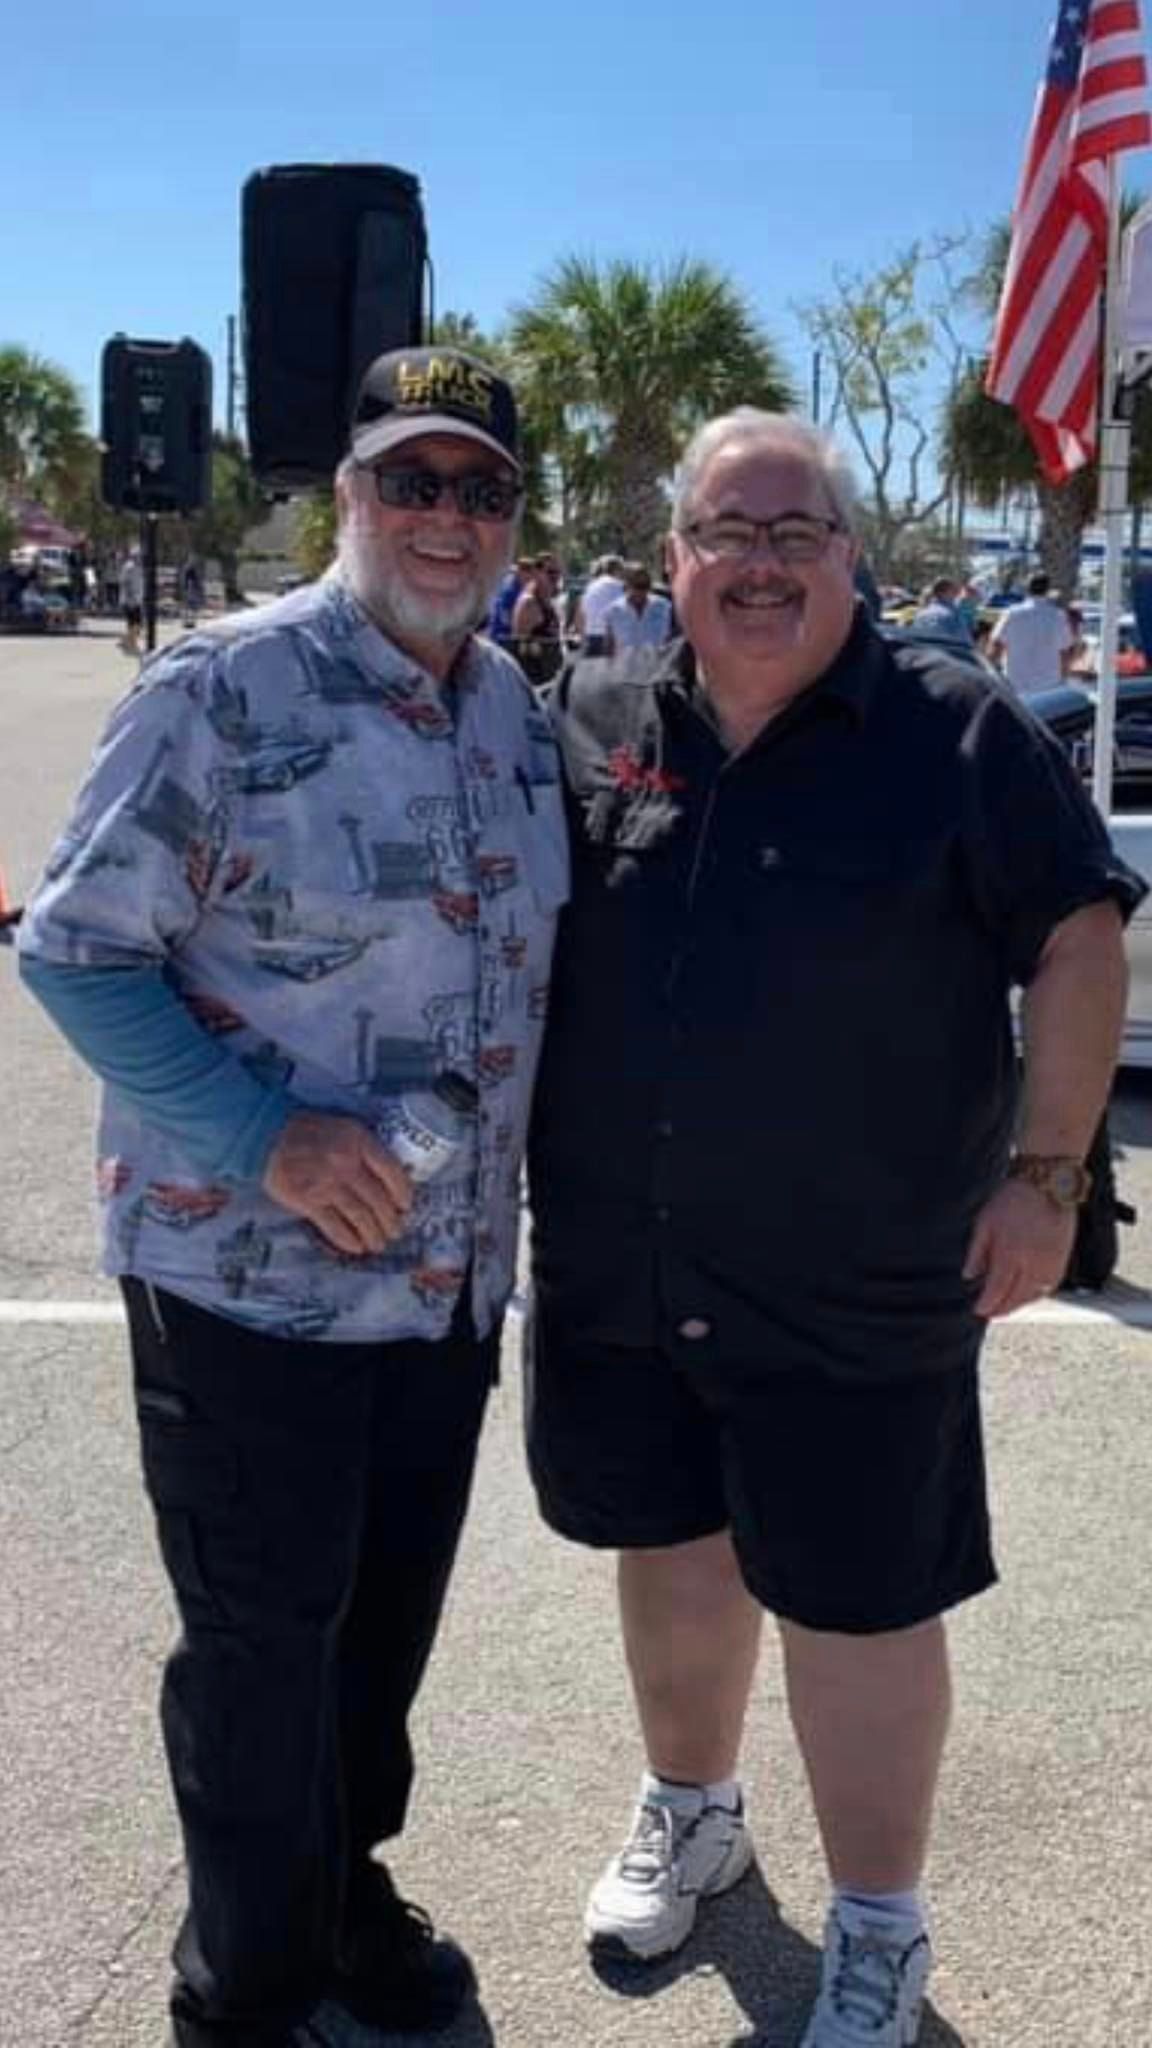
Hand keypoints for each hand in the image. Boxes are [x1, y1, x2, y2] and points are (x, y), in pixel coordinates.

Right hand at [262, 1113, 412, 1256]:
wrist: (268, 1136)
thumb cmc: (308, 1129)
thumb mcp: (344, 1126)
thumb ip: (365, 1146)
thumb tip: (390, 1172)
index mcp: (359, 1141)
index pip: (392, 1171)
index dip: (403, 1192)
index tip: (406, 1205)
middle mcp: (346, 1163)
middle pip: (378, 1200)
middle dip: (390, 1221)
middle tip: (396, 1231)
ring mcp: (327, 1184)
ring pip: (360, 1216)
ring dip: (373, 1235)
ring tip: (379, 1244)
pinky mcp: (308, 1201)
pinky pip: (333, 1226)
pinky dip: (347, 1240)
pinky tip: (355, 1248)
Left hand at [963, 1179, 1077, 1318]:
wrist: (1048, 1183)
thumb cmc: (1015, 1198)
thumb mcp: (985, 1221)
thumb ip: (977, 1251)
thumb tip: (969, 1274)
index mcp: (1010, 1254)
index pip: (997, 1289)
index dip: (987, 1303)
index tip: (979, 1309)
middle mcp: (1032, 1264)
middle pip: (1016, 1297)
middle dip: (1002, 1308)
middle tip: (991, 1312)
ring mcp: (1050, 1263)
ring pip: (1034, 1295)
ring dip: (1019, 1304)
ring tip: (1007, 1306)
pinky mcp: (1063, 1260)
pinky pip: (1050, 1287)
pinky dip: (1037, 1295)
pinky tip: (1028, 1294)